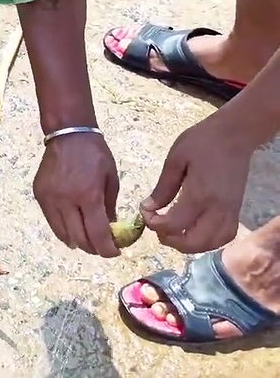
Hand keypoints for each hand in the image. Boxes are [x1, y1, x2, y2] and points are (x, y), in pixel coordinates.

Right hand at [33, 132, 122, 256]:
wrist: (68, 134)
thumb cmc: (95, 155)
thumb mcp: (111, 180)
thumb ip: (110, 208)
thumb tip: (111, 231)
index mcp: (88, 196)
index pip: (96, 234)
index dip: (107, 249)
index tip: (114, 252)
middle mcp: (66, 200)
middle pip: (78, 238)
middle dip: (93, 248)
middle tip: (102, 247)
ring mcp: (49, 198)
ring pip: (62, 234)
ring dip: (77, 241)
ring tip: (86, 240)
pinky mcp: (39, 195)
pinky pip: (51, 221)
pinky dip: (63, 229)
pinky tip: (72, 227)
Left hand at [142, 111, 254, 252]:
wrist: (234, 135)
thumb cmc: (201, 142)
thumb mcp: (175, 159)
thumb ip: (162, 188)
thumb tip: (148, 208)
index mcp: (199, 194)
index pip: (174, 224)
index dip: (154, 224)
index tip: (145, 212)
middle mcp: (217, 208)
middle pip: (194, 242)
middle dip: (170, 240)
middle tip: (157, 227)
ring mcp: (230, 211)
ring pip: (211, 243)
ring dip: (189, 245)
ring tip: (173, 231)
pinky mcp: (236, 210)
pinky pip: (225, 236)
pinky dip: (208, 241)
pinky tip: (194, 232)